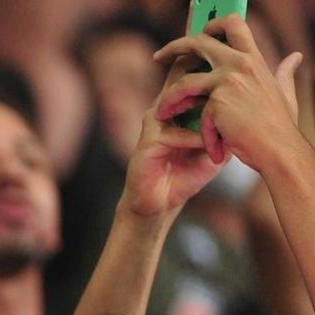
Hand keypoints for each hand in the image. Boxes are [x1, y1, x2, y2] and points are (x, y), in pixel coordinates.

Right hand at [119, 60, 220, 217]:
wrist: (160, 202)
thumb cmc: (186, 172)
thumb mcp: (214, 143)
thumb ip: (226, 122)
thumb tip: (253, 105)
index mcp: (178, 107)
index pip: (190, 74)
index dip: (207, 63)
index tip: (230, 58)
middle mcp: (161, 110)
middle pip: (179, 78)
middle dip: (201, 73)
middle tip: (225, 74)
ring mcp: (152, 126)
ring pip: (175, 101)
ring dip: (199, 105)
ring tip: (219, 109)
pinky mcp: (146, 144)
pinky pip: (172, 133)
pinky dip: (192, 138)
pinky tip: (206, 145)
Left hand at [153, 14, 302, 169]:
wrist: (278, 149)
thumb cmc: (280, 125)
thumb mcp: (284, 92)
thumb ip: (284, 73)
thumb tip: (295, 57)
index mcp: (253, 58)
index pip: (232, 25)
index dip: (212, 26)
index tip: (195, 35)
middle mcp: (240, 63)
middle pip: (198, 43)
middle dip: (173, 48)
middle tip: (158, 58)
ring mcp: (228, 81)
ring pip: (184, 84)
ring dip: (168, 100)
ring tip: (160, 114)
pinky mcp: (217, 101)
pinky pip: (196, 114)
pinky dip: (201, 133)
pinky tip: (210, 147)